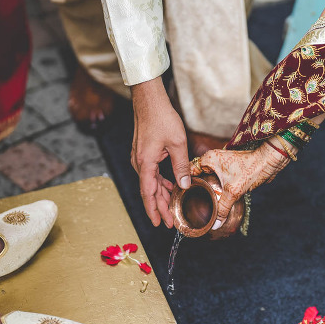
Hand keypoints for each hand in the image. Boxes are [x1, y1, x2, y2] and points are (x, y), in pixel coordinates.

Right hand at [131, 77, 190, 227]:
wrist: (149, 100)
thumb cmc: (161, 118)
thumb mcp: (177, 143)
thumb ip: (181, 166)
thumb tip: (185, 185)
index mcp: (145, 163)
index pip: (148, 193)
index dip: (153, 210)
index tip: (159, 223)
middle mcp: (139, 163)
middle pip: (149, 191)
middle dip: (159, 207)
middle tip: (169, 222)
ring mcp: (140, 158)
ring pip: (150, 182)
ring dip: (160, 195)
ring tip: (171, 207)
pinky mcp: (143, 153)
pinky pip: (151, 173)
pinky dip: (159, 182)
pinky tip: (170, 187)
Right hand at [191, 140, 289, 228]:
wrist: (268, 161)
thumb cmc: (251, 169)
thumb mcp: (233, 192)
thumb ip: (222, 208)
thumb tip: (215, 224)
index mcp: (208, 158)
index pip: (189, 170)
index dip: (185, 183)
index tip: (182, 195)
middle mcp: (212, 158)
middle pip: (197, 175)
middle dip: (195, 188)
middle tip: (189, 201)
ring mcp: (220, 162)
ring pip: (207, 177)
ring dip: (206, 187)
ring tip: (200, 201)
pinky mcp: (228, 167)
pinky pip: (216, 177)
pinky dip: (215, 186)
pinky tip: (214, 197)